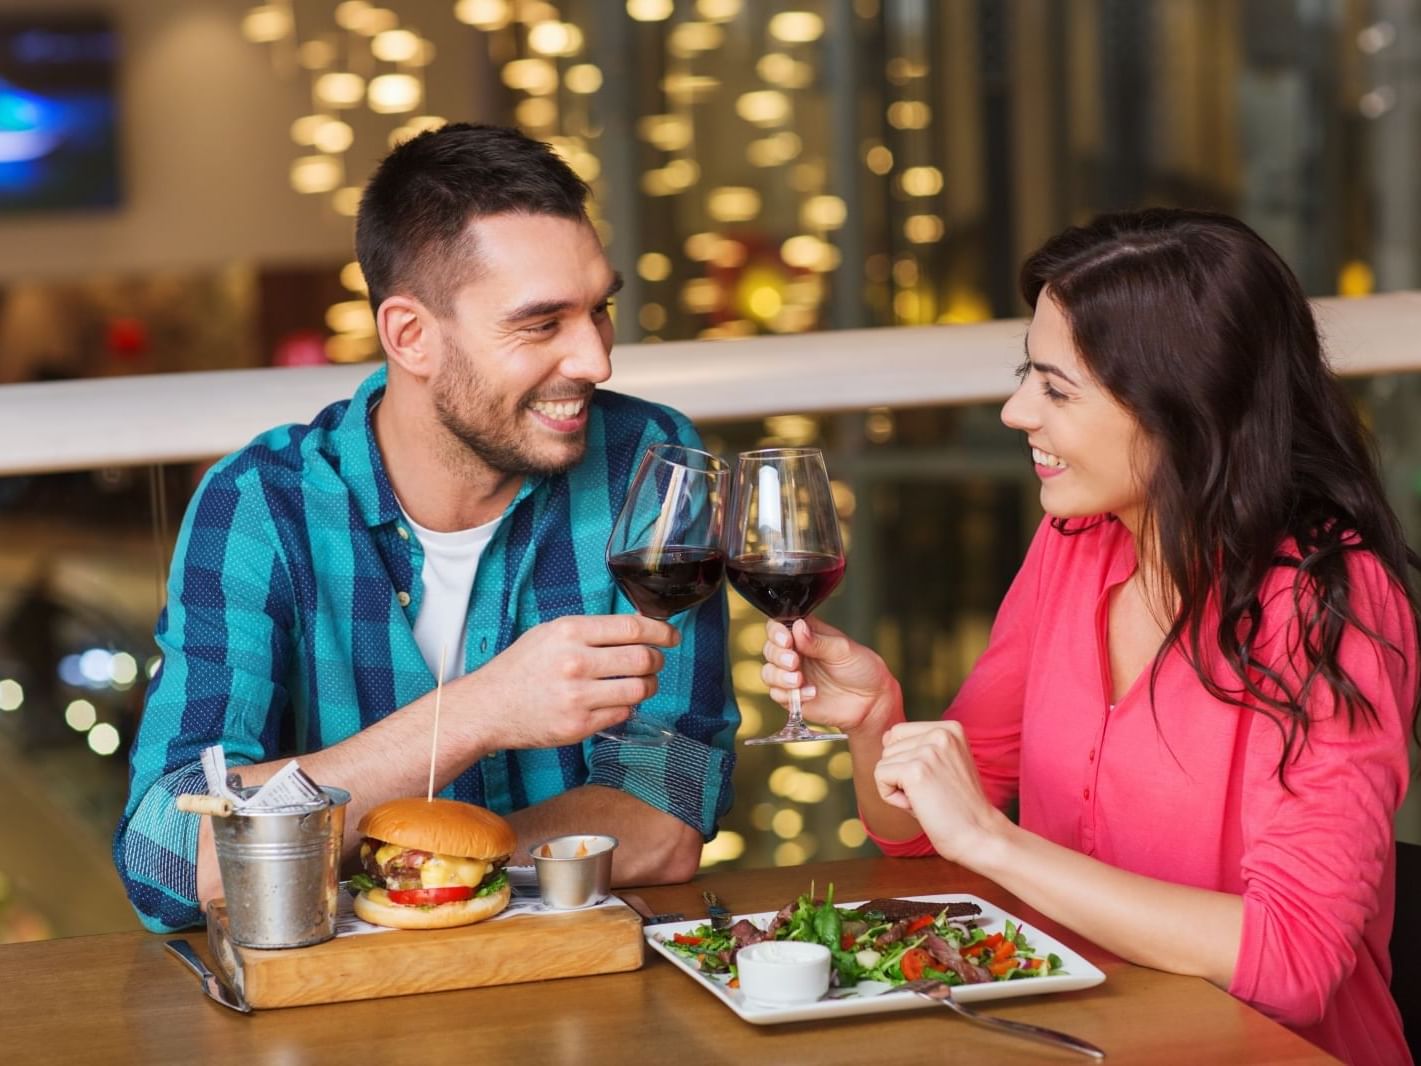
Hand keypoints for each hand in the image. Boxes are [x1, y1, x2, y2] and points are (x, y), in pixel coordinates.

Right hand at [458, 614, 679, 749]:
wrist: (489, 706)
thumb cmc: (521, 667)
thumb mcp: (551, 633)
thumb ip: (592, 630)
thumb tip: (638, 627)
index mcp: (570, 632)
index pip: (633, 628)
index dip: (661, 631)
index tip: (671, 636)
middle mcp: (576, 662)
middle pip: (643, 659)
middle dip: (658, 660)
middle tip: (656, 662)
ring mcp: (578, 697)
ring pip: (639, 690)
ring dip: (648, 686)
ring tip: (640, 684)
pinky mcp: (579, 725)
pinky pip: (623, 714)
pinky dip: (626, 707)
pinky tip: (615, 702)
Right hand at [759, 616, 895, 733]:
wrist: (871, 702)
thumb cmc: (861, 669)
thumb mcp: (843, 650)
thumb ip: (818, 641)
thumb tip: (797, 627)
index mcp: (807, 634)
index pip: (779, 626)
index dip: (777, 632)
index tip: (787, 640)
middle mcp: (795, 653)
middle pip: (770, 648)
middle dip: (778, 655)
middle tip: (794, 662)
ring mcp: (792, 675)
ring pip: (768, 672)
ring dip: (779, 676)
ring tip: (799, 680)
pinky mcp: (792, 697)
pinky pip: (777, 694)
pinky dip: (789, 695)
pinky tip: (810, 694)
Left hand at [874, 721, 1009, 864]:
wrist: (980, 835)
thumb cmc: (958, 806)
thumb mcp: (941, 765)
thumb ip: (916, 747)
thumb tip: (885, 737)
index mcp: (949, 728)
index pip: (898, 733)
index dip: (907, 762)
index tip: (935, 781)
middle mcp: (940, 733)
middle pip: (889, 748)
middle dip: (900, 776)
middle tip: (932, 794)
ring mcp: (928, 751)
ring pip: (883, 763)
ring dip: (897, 788)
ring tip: (928, 799)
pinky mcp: (915, 770)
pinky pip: (880, 777)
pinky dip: (892, 797)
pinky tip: (918, 805)